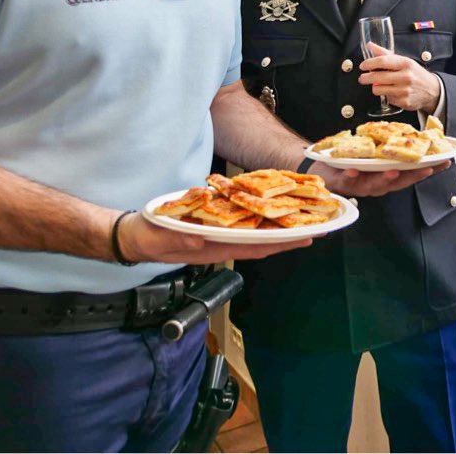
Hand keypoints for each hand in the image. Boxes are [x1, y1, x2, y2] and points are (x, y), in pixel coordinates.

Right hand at [117, 212, 311, 263]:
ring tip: (304, 217)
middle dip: (290, 235)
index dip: (280, 243)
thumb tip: (200, 240)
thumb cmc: (148, 238)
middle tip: (319, 226)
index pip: (253, 247)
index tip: (304, 238)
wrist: (136, 234)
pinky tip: (273, 207)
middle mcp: (223, 241)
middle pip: (263, 240)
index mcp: (214, 248)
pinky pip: (243, 219)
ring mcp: (221, 233)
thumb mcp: (160, 240)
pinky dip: (260, 214)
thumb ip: (179, 242)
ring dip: (280, 225)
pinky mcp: (215, 222)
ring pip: (256, 231)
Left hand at [307, 159, 451, 196]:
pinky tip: (352, 170)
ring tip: (392, 171)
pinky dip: (350, 176)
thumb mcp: (374, 155)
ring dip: (384, 179)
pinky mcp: (340, 182)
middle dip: (413, 176)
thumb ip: (390, 149)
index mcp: (387, 176)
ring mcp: (359, 185)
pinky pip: (345, 181)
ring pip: (374, 185)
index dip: (429, 168)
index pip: (412, 173)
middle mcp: (376, 184)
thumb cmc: (351, 161)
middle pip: (398, 182)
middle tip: (427, 168)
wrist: (322, 169)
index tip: (446, 161)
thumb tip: (412, 135)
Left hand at [358, 43, 441, 112]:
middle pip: (377, 77)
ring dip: (375, 87)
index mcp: (405, 63)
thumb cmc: (415, 73)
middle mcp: (406, 76)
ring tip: (379, 85)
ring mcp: (405, 90)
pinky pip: (386, 98)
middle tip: (362, 78)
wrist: (432, 90)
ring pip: (378, 89)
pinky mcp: (404, 102)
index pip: (383, 61)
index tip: (362, 66)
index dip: (369, 63)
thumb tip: (369, 45)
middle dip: (365, 78)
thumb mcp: (404, 61)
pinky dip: (386, 95)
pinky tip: (392, 92)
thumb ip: (386, 54)